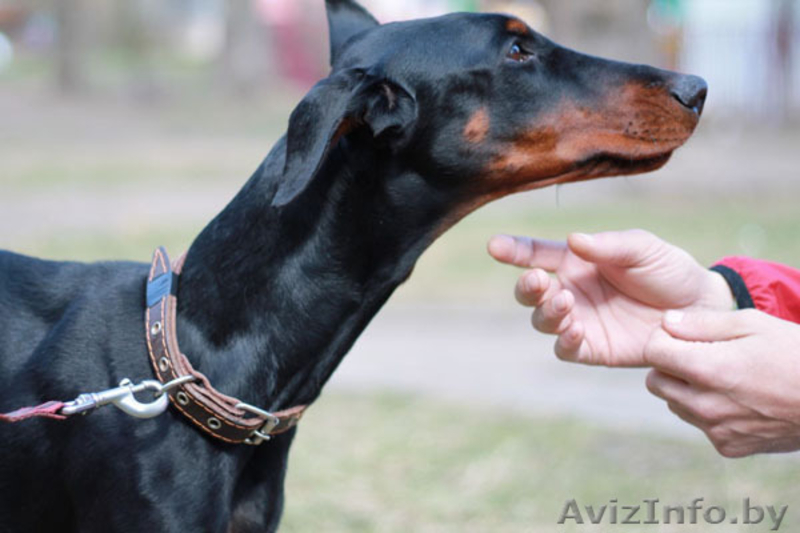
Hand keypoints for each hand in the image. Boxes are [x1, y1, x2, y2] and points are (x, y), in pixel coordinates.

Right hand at [488, 230, 733, 365]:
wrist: (700, 311)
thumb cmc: (669, 271)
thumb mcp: (643, 248)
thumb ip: (608, 245)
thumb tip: (573, 240)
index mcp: (577, 262)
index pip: (536, 254)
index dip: (514, 250)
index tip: (495, 246)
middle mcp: (571, 290)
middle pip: (530, 291)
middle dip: (526, 286)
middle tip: (538, 280)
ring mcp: (579, 320)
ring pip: (542, 320)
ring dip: (546, 312)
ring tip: (567, 304)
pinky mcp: (592, 348)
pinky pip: (565, 348)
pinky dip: (564, 340)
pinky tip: (575, 330)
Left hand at [645, 309, 799, 456]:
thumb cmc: (796, 354)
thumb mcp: (753, 324)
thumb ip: (703, 323)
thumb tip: (667, 322)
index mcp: (709, 370)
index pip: (653, 353)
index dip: (663, 338)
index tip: (681, 334)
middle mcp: (707, 405)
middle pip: (656, 381)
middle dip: (669, 365)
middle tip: (700, 354)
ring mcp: (717, 430)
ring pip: (675, 404)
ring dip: (687, 389)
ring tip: (724, 376)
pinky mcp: (729, 447)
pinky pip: (700, 425)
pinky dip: (709, 411)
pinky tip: (738, 398)